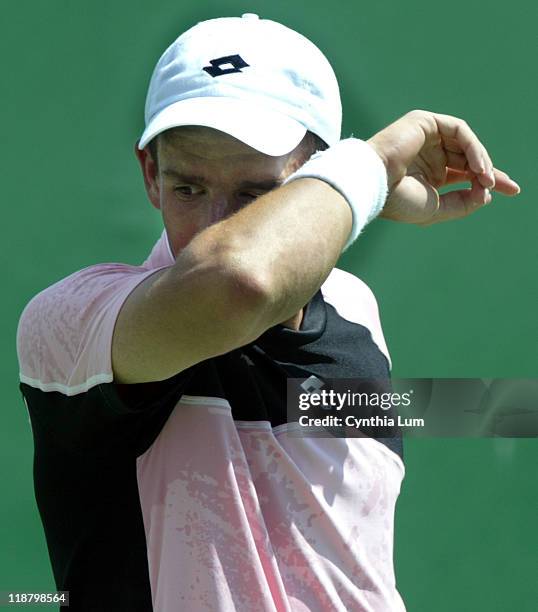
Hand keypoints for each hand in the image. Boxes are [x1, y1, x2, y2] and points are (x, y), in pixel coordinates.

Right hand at [367, 110, 520, 225]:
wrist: (374, 184)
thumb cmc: (398, 201)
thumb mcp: (437, 208)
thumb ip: (463, 203)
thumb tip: (487, 194)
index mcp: (428, 177)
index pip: (464, 175)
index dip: (487, 182)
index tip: (511, 191)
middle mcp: (429, 156)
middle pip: (469, 159)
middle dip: (490, 172)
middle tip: (508, 187)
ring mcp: (427, 138)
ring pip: (466, 144)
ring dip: (481, 162)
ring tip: (488, 180)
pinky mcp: (425, 122)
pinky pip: (459, 130)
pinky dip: (472, 147)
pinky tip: (477, 166)